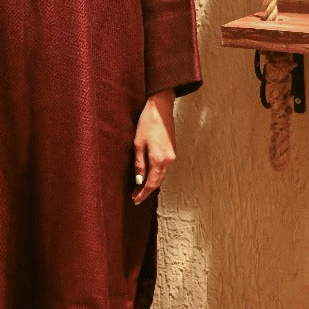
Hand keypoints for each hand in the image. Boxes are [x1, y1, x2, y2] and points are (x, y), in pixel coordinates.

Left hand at [131, 90, 175, 204]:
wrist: (161, 109)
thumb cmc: (147, 123)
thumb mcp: (138, 144)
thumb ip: (139, 164)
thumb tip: (139, 181)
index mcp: (158, 159)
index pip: (151, 183)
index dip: (143, 194)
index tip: (135, 200)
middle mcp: (168, 160)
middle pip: (157, 182)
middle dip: (146, 191)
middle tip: (135, 197)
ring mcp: (172, 156)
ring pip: (161, 176)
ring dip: (151, 184)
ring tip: (139, 189)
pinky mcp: (172, 152)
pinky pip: (164, 169)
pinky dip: (156, 175)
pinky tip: (149, 176)